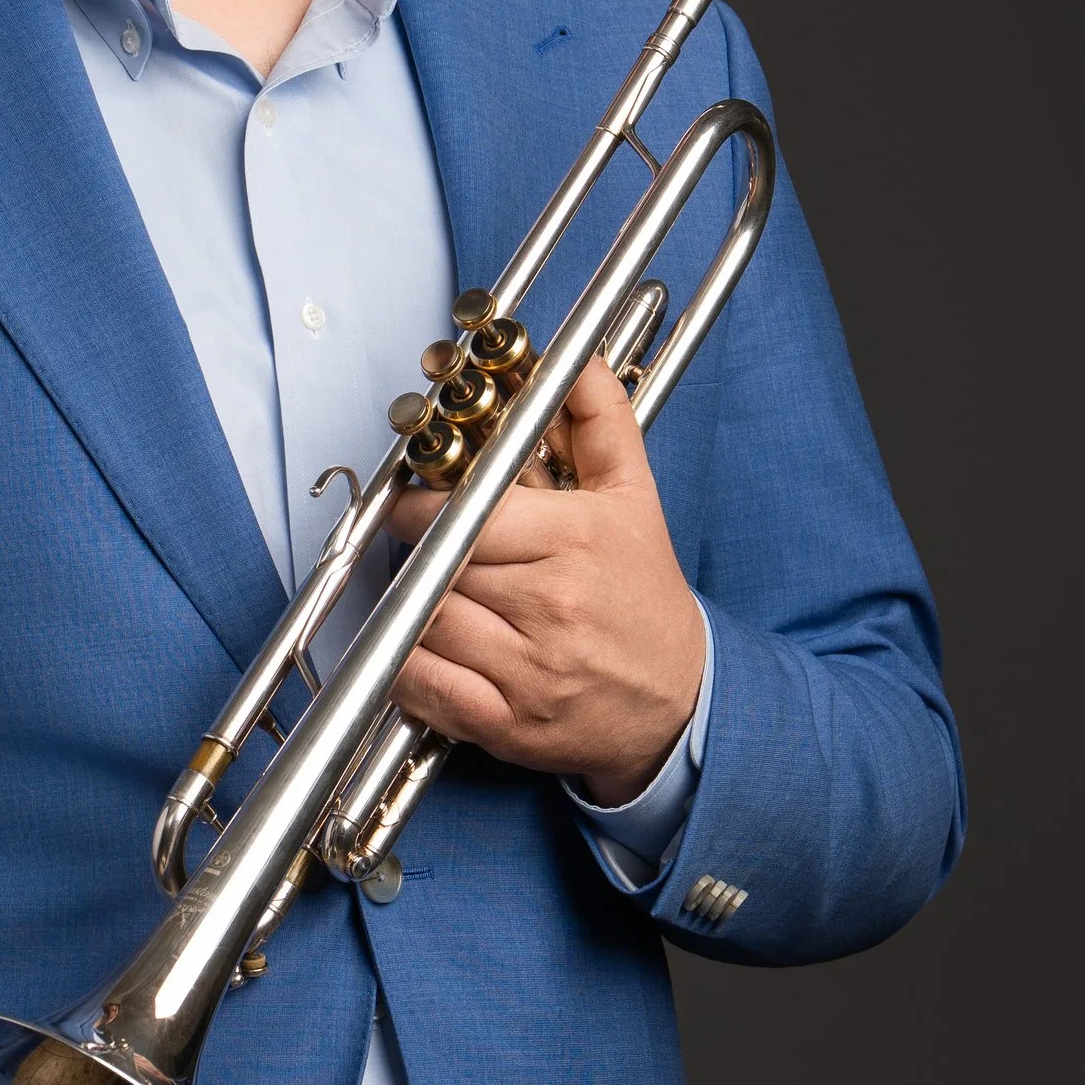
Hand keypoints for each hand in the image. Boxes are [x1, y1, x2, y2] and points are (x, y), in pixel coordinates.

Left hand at [389, 354, 704, 799]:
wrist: (678, 702)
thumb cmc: (643, 598)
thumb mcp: (634, 497)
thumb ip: (598, 420)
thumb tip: (571, 361)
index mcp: (574, 541)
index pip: (462, 512)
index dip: (421, 506)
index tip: (415, 505)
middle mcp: (550, 605)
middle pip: (437, 562)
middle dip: (419, 552)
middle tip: (423, 548)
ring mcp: (526, 670)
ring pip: (423, 620)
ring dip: (412, 607)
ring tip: (433, 596)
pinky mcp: (505, 724)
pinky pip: (421, 686)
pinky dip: (406, 667)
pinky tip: (425, 649)